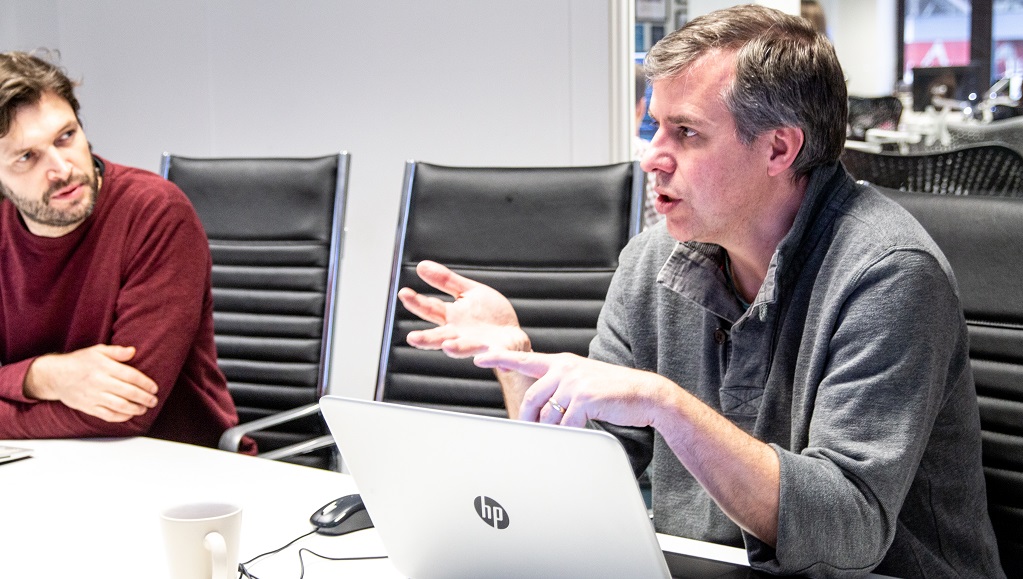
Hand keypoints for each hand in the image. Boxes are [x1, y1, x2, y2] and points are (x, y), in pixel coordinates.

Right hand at [23, 345, 159, 422]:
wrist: (55, 376)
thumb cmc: (79, 362)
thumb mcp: (97, 351)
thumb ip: (116, 351)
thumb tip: (133, 351)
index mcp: (104, 367)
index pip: (131, 376)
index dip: (145, 383)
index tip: (154, 388)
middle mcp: (99, 382)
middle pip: (128, 392)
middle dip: (144, 398)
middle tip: (153, 400)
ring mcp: (93, 396)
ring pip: (119, 405)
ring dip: (135, 409)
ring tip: (144, 408)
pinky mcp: (88, 407)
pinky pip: (107, 415)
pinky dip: (121, 417)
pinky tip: (129, 415)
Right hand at [397, 260, 529, 356]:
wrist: (511, 334)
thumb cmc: (487, 314)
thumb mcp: (468, 291)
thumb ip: (446, 281)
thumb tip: (421, 266)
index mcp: (451, 317)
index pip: (431, 308)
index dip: (417, 302)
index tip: (404, 293)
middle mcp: (459, 334)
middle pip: (439, 336)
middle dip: (426, 339)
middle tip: (412, 338)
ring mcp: (476, 344)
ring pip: (462, 349)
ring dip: (455, 349)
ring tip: (447, 346)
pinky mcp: (495, 352)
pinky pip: (491, 358)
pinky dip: (487, 359)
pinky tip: (481, 360)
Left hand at [473, 350, 670, 427]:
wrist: (646, 394)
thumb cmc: (614, 392)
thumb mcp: (584, 382)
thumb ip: (561, 388)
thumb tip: (540, 411)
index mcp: (562, 363)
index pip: (525, 359)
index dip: (499, 357)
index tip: (479, 356)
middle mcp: (565, 368)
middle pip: (532, 398)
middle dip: (528, 420)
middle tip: (527, 433)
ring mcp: (574, 381)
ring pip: (547, 414)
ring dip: (552, 429)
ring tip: (566, 431)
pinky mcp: (584, 396)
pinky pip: (566, 423)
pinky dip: (570, 433)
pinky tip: (581, 431)